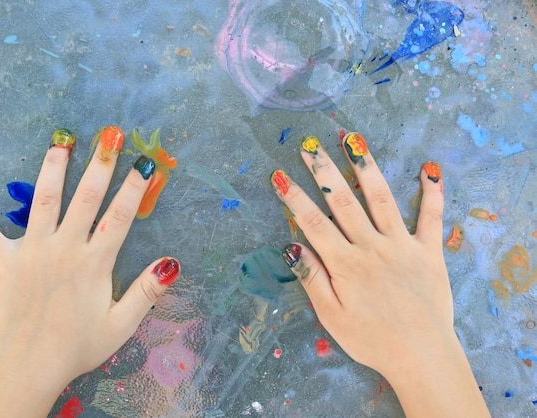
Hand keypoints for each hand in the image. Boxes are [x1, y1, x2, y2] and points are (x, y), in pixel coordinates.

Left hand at [0, 127, 179, 416]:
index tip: (146, 165)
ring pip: (43, 201)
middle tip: (109, 137)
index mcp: (94, 262)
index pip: (119, 217)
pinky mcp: (3, 260)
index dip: (135, 189)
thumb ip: (146, 292)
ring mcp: (31, 250)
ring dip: (52, 170)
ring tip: (59, 144)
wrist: (28, 365)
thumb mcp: (120, 324)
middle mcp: (64, 247)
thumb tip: (172, 262)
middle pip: (85, 198)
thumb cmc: (77, 346)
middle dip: (100, 166)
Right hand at [271, 133, 488, 416]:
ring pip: (381, 199)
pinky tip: (429, 169)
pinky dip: (431, 193)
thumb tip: (292, 246)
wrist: (421, 355)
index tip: (280, 175)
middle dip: (324, 172)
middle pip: (343, 201)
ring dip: (366, 168)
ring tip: (354, 141)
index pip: (313, 223)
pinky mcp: (428, 251)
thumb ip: (313, 278)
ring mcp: (402, 244)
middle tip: (311, 146)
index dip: (294, 198)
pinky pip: (431, 217)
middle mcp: (372, 246)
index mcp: (345, 263)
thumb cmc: (371, 340)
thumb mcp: (331, 317)